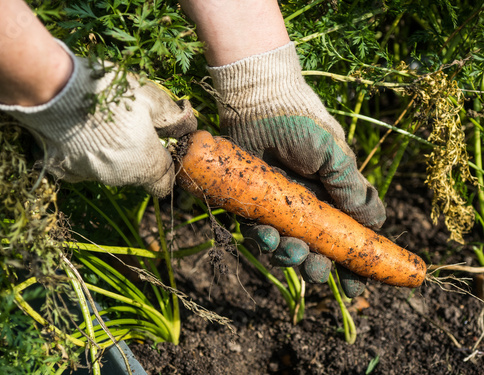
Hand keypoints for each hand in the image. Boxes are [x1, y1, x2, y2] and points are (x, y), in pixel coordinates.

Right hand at [0, 41, 196, 196]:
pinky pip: (81, 166)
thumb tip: (189, 127)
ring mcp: (89, 176)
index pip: (164, 183)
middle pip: (137, 175)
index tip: (162, 150)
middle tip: (132, 126)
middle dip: (139, 156)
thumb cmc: (109, 93)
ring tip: (103, 122)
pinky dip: (85, 153)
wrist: (51, 89)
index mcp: (145, 165)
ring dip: (113, 154)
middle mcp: (119, 178)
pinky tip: (80, 130)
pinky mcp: (62, 168)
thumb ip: (174, 118)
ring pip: (111, 171)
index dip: (166, 168)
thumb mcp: (152, 98)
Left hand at [208, 42, 384, 296]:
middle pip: (316, 250)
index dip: (353, 265)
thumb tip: (375, 222)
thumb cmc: (302, 123)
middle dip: (318, 267)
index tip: (358, 288)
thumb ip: (351, 187)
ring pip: (286, 247)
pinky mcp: (251, 204)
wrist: (260, 102)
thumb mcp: (334, 154)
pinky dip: (263, 239)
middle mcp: (307, 207)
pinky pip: (256, 232)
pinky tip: (266, 234)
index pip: (347, 239)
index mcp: (333, 198)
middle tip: (318, 270)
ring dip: (290, 256)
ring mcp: (278, 208)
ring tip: (291, 248)